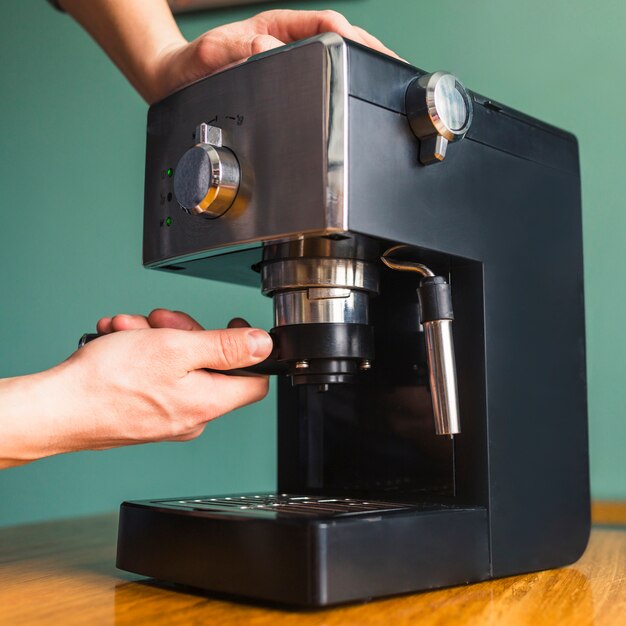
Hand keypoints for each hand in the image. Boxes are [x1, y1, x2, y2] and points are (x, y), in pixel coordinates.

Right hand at [0, 310, 271, 467]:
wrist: (57, 409)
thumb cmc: (108, 382)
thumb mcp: (177, 349)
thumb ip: (226, 347)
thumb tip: (263, 345)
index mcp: (208, 403)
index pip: (255, 380)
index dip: (251, 350)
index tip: (234, 327)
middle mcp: (192, 416)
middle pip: (211, 365)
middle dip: (186, 333)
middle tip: (162, 321)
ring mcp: (167, 417)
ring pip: (178, 366)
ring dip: (157, 338)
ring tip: (129, 329)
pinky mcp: (145, 415)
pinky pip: (156, 377)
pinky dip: (141, 354)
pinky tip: (119, 341)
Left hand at [59, 1, 400, 103]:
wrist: (177, 81)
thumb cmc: (192, 66)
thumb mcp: (210, 55)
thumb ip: (233, 52)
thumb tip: (265, 51)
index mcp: (275, 29)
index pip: (324, 24)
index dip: (351, 36)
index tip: (369, 51)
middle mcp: (287, 42)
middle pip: (340, 39)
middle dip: (370, 51)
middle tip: (395, 70)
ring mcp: (291, 60)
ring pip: (337, 58)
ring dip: (364, 66)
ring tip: (389, 83)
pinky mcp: (289, 79)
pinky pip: (325, 76)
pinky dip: (346, 83)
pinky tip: (359, 97)